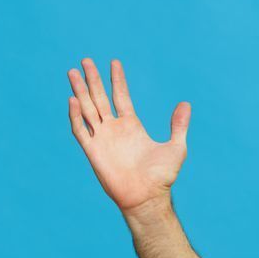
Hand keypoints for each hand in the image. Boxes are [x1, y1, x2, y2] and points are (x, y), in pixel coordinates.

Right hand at [66, 57, 189, 213]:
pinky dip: (75, 115)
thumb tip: (186, 103)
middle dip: (92, 79)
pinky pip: (80, 130)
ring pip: (87, 109)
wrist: (148, 197)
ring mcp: (102, 139)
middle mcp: (114, 129)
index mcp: (132, 126)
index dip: (117, 80)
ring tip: (72, 72)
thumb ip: (178, 125)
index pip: (120, 96)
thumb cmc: (162, 176)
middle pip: (99, 98)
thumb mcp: (176, 147)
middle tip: (85, 60)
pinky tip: (73, 99)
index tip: (114, 63)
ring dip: (79, 91)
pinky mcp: (93, 151)